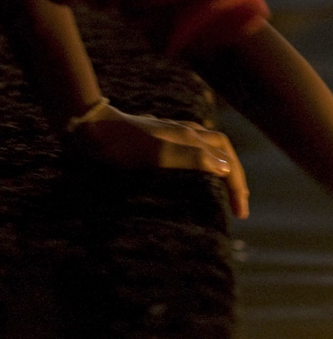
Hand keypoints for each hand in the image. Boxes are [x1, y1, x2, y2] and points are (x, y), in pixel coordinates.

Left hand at [65, 102, 249, 218]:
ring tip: (226, 186)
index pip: (227, 162)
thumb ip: (193, 159)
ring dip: (222, 167)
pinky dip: (204, 160)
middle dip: (236, 177)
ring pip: (209, 146)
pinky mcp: (157, 135)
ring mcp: (171, 132)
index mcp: (191, 138)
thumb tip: (225, 169)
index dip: (237, 186)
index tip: (240, 212)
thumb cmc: (120, 144)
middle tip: (240, 203)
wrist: (86, 126)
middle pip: (224, 151)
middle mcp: (186, 132)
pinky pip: (192, 146)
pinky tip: (195, 168)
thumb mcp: (157, 154)